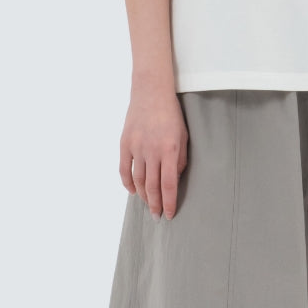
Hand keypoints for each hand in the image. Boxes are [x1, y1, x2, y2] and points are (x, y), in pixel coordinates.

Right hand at [119, 89, 188, 220]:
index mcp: (169, 148)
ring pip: (138, 180)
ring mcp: (136, 147)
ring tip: (148, 204)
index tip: (169, 214)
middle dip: (155, 204)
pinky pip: (124, 169)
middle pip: (152, 186)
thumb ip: (179, 159)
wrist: (151, 91)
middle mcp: (152, 150)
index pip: (169, 184)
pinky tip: (133, 191)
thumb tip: (173, 180)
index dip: (169, 202)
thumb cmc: (171, 113)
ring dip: (143, 196)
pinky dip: (127, 183)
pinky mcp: (124, 143)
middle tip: (157, 216)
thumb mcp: (183, 135)